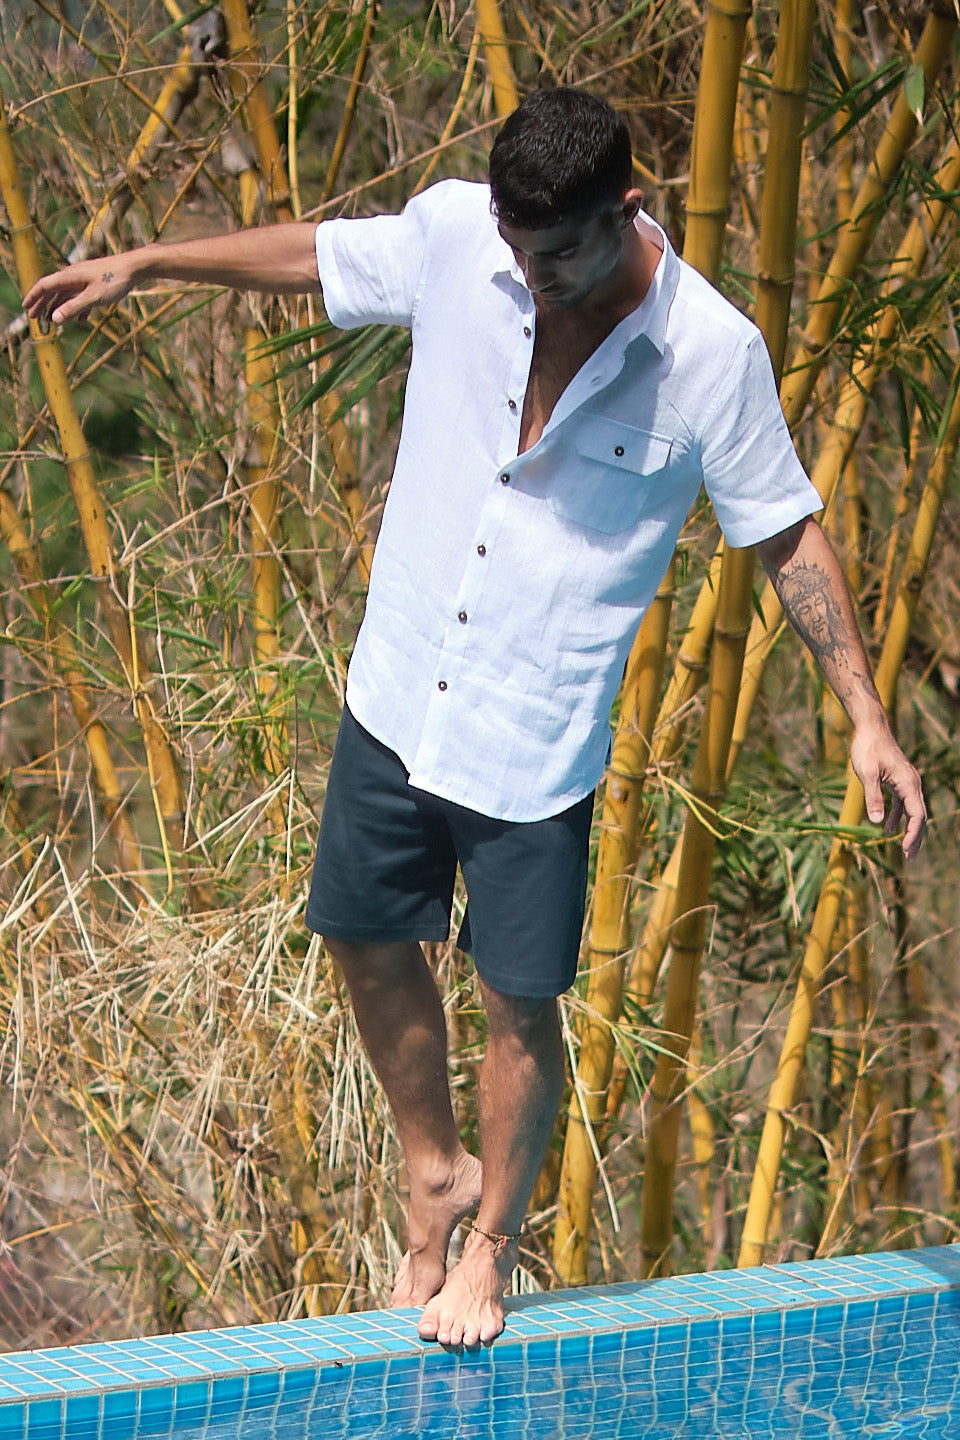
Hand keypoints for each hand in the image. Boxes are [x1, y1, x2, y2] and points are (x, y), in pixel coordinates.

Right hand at [23, 255, 138, 325]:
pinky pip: (81, 296)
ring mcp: (84, 278)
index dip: (34, 297)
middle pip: (53, 290)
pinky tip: (80, 320)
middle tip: (34, 318)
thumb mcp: (93, 298)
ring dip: (58, 308)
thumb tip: (53, 318)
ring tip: (53, 321)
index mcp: (69, 277)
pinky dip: (77, 308)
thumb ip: (73, 307)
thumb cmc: (114, 281)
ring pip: (66, 294)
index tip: (26, 308)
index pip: (44, 286)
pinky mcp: (95, 282)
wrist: (135, 267)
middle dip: (42, 304)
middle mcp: (73, 275)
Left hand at [849, 721, 926, 858]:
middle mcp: (912, 783)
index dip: (913, 833)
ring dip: (908, 830)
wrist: (870, 728)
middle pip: (920, 816)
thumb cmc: (867, 749)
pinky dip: (897, 817)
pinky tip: (887, 828)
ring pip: (913, 811)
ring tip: (904, 850)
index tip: (905, 849)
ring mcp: (906, 782)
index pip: (917, 814)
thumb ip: (873, 797)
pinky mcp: (898, 780)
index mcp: (908, 783)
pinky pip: (903, 803)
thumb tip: (877, 823)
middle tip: (909, 858)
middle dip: (915, 837)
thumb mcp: (866, 774)